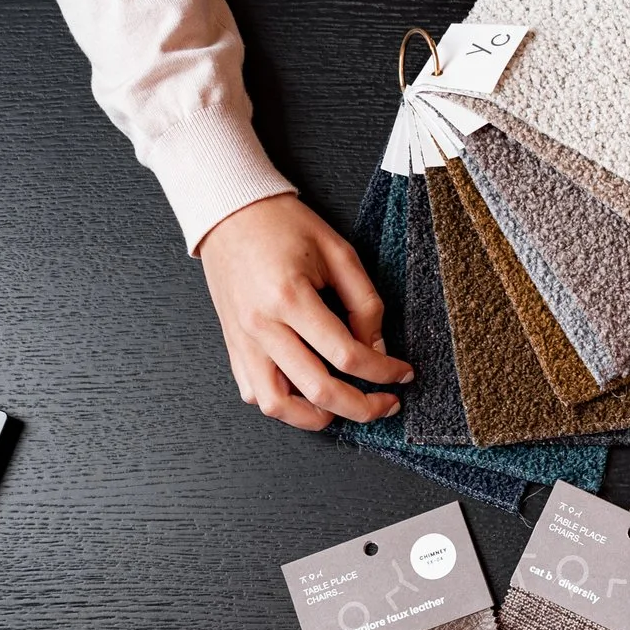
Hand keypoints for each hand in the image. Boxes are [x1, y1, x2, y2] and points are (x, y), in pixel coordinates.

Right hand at [197, 193, 411, 429]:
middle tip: (386, 404)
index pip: (346, 355)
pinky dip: (283, 403)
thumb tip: (377, 348)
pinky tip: (306, 392)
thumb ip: (364, 302)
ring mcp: (243, 341)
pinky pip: (255, 393)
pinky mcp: (233, 346)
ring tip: (343, 408)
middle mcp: (262, 326)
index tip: (402, 374)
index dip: (383, 372)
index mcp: (290, 297)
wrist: (227, 211)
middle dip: (362, 407)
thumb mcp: (338, 252)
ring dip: (317, 417)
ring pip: (278, 406)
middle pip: (319, 391)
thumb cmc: (282, 224)